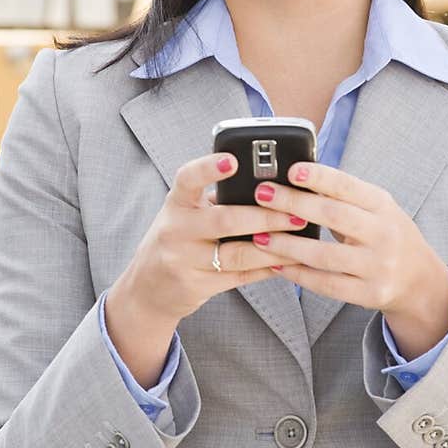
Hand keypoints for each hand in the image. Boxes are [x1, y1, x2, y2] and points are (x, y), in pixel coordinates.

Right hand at [121, 153, 305, 326]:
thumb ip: (216, 200)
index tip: (234, 159)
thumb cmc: (177, 240)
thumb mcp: (185, 213)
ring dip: (273, 247)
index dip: (209, 168)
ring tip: (298, 240)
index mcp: (176, 203)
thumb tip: (270, 187)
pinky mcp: (196, 286)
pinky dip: (265, 269)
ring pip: (237, 254)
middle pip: (225, 220)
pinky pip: (239, 277)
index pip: (188, 179)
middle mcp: (175, 230)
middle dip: (265, 217)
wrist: (148, 288)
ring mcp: (183, 260)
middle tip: (296, 213)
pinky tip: (285, 262)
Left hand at [248, 160, 447, 319]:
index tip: (290, 169)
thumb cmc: (387, 235)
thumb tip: (296, 176)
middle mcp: (384, 234)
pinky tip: (277, 265)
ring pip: (324, 255)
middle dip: (293, 203)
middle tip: (262, 195)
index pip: (348, 186)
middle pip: (333, 216)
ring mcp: (378, 266)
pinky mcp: (370, 293)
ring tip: (260, 236)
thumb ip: (343, 196)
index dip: (319, 177)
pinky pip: (327, 284)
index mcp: (383, 206)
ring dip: (287, 245)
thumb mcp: (376, 209)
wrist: (420, 281)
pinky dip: (298, 274)